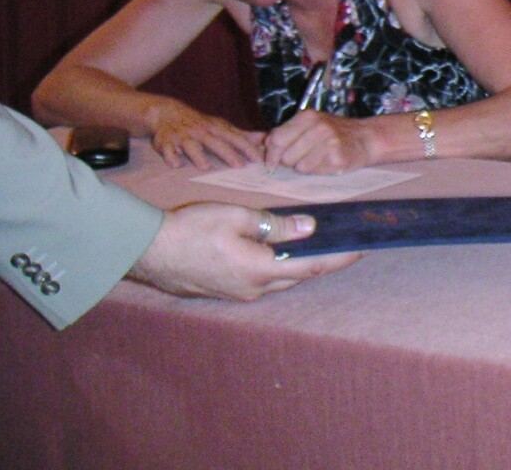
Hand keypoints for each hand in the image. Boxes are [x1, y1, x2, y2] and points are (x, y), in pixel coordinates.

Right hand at [128, 203, 358, 300]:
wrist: (146, 250)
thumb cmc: (191, 229)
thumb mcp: (239, 218)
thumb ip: (278, 225)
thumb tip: (311, 227)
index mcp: (260, 271)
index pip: (314, 265)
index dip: (342, 257)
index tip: (364, 249)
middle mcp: (253, 289)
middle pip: (299, 274)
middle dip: (324, 259)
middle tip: (344, 241)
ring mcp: (237, 293)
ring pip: (280, 277)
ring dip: (299, 263)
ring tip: (317, 243)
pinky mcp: (224, 291)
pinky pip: (261, 279)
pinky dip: (277, 265)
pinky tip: (280, 250)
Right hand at [147, 100, 262, 168]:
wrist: (167, 112)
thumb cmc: (200, 124)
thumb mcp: (221, 126)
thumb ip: (242, 135)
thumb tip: (264, 139)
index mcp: (216, 129)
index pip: (235, 138)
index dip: (247, 148)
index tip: (259, 159)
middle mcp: (201, 132)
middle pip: (216, 143)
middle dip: (228, 154)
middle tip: (239, 166)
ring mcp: (183, 136)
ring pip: (191, 146)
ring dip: (198, 155)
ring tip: (205, 167)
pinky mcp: (165, 141)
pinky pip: (167, 149)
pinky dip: (170, 156)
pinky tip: (175, 164)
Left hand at [264, 110, 374, 173]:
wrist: (366, 139)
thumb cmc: (334, 134)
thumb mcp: (310, 125)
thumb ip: (287, 133)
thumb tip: (264, 145)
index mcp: (307, 117)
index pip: (276, 139)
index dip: (271, 154)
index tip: (272, 162)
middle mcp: (318, 126)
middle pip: (285, 155)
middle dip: (289, 161)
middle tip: (302, 157)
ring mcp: (328, 141)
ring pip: (298, 166)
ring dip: (304, 166)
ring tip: (317, 158)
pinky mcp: (336, 157)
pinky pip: (313, 171)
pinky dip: (317, 170)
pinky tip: (327, 162)